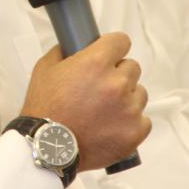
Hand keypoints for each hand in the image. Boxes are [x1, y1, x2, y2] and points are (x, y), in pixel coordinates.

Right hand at [21, 32, 150, 170]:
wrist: (47, 147)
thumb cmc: (44, 108)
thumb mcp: (45, 68)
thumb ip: (64, 51)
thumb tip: (74, 44)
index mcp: (96, 62)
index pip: (121, 41)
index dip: (113, 47)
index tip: (109, 54)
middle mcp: (117, 83)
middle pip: (132, 67)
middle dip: (118, 74)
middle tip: (100, 88)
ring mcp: (129, 109)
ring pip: (139, 93)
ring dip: (126, 98)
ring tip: (105, 110)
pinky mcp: (135, 132)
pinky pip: (143, 120)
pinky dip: (130, 122)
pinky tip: (112, 126)